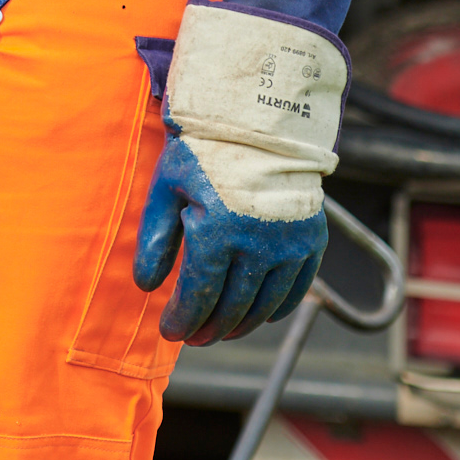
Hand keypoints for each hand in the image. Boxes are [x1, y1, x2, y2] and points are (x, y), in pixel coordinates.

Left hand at [133, 136, 325, 343]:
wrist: (260, 120)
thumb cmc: (203, 150)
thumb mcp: (167, 188)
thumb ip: (154, 239)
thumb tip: (147, 287)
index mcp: (217, 231)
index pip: (198, 295)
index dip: (182, 320)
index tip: (169, 330)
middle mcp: (258, 244)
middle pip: (232, 307)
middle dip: (208, 328)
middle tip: (193, 338)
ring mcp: (290, 244)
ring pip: (264, 305)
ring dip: (241, 325)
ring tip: (221, 331)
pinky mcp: (312, 240)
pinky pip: (296, 290)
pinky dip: (276, 309)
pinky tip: (258, 315)